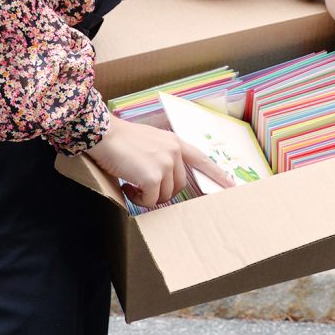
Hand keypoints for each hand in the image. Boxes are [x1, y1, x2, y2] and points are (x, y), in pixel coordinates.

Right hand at [86, 114, 234, 207]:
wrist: (104, 134)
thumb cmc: (120, 138)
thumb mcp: (149, 141)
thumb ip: (162, 155)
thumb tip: (161, 178)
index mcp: (174, 142)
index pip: (201, 158)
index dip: (216, 173)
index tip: (231, 184)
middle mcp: (173, 152)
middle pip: (179, 185)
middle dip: (162, 191)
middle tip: (142, 187)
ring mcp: (165, 164)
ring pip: (164, 195)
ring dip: (148, 196)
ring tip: (131, 184)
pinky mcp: (153, 177)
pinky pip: (149, 200)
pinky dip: (138, 199)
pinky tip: (127, 186)